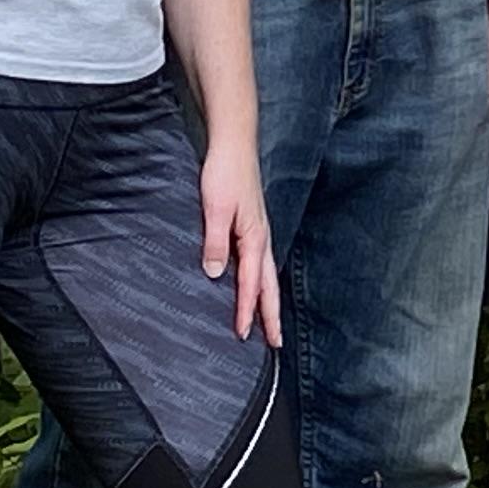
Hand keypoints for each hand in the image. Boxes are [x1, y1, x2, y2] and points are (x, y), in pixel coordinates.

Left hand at [201, 135, 282, 346]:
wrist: (233, 145)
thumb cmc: (224, 174)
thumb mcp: (215, 208)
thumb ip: (215, 242)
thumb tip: (216, 274)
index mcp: (254, 237)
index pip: (251, 282)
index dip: (246, 310)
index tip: (243, 335)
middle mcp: (261, 237)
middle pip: (269, 284)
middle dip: (271, 315)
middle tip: (274, 342)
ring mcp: (258, 231)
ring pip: (266, 274)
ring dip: (268, 300)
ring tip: (268, 322)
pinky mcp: (251, 225)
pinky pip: (259, 262)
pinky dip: (260, 281)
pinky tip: (253, 285)